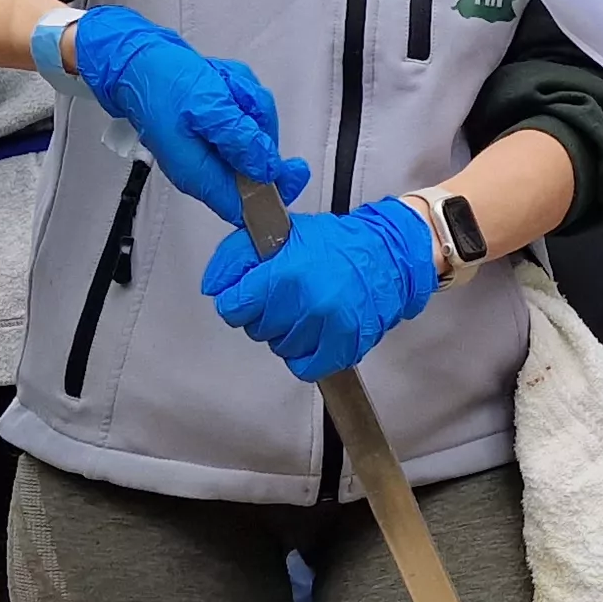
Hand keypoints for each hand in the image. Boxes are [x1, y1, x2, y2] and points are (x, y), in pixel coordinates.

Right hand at [63, 5, 303, 223]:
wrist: (136, 59)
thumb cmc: (164, 81)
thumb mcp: (209, 107)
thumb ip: (241, 141)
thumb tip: (268, 169)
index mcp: (200, 174)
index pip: (245, 207)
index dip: (275, 192)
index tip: (294, 169)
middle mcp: (204, 168)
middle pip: (255, 166)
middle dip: (258, 130)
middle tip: (242, 102)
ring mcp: (208, 148)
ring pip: (252, 137)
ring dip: (248, 107)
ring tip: (225, 86)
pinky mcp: (211, 130)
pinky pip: (241, 119)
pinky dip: (239, 98)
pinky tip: (222, 83)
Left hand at [201, 196, 437, 381]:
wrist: (389, 253)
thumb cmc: (336, 243)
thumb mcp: (283, 234)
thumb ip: (239, 256)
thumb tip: (213, 286)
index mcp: (286, 273)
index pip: (233, 307)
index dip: (238, 300)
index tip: (251, 293)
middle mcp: (307, 302)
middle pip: (255, 328)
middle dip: (264, 314)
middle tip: (285, 296)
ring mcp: (328, 327)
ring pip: (280, 348)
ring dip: (286, 333)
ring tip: (304, 310)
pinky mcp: (345, 345)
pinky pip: (306, 366)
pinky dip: (305, 355)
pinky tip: (313, 334)